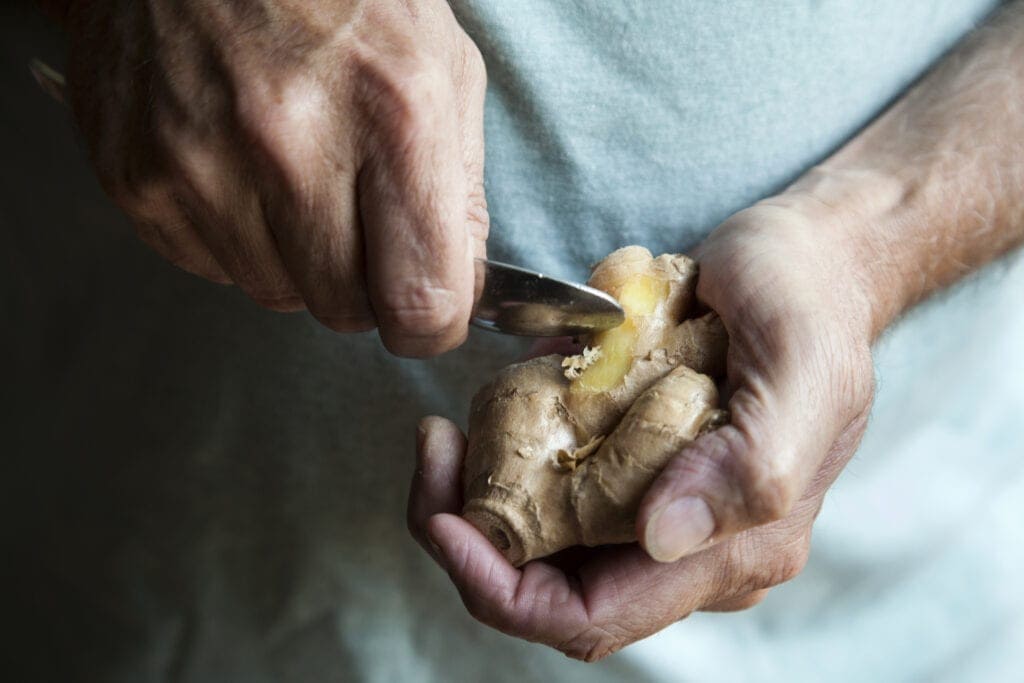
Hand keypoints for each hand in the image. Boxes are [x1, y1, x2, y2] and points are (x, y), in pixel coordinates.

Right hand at [64, 0, 487, 355]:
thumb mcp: (439, 66)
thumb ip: (459, 190)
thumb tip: (457, 290)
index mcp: (392, 115)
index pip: (420, 300)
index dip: (432, 323)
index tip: (428, 309)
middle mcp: (291, 146)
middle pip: (344, 311)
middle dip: (364, 285)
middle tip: (358, 220)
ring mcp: (202, 165)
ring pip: (276, 292)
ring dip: (298, 258)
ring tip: (293, 173)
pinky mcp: (139, 180)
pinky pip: (213, 266)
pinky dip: (239, 235)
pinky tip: (241, 167)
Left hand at [407, 202, 876, 658]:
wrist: (807, 263)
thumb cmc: (809, 309)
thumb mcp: (803, 371)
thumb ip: (753, 465)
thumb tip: (660, 536)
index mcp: (732, 547)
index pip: (591, 618)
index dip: (500, 590)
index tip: (444, 521)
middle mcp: (687, 545)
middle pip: (549, 585)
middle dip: (472, 536)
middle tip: (432, 451)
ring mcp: (654, 504)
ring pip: (539, 539)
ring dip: (480, 493)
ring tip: (450, 430)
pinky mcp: (630, 463)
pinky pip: (549, 484)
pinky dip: (507, 454)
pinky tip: (494, 406)